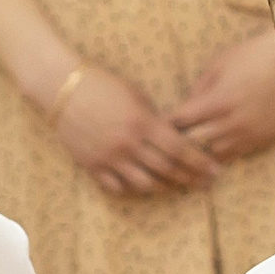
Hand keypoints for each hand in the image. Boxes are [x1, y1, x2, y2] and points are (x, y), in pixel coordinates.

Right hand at [51, 65, 218, 197]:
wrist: (61, 87)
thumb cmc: (102, 85)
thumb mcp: (136, 96)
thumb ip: (155, 119)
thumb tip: (174, 137)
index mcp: (142, 123)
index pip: (180, 149)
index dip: (199, 163)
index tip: (213, 171)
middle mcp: (128, 144)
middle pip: (166, 169)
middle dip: (190, 178)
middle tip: (204, 184)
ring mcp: (109, 157)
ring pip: (144, 184)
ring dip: (163, 186)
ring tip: (174, 185)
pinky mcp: (92, 165)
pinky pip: (117, 187)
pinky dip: (131, 189)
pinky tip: (141, 186)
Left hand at [169, 32, 274, 163]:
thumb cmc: (252, 57)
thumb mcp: (218, 65)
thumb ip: (199, 89)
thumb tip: (185, 109)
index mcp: (217, 101)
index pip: (180, 121)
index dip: (166, 122)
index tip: (157, 122)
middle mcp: (231, 123)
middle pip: (192, 142)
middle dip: (178, 139)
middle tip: (167, 139)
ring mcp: (247, 134)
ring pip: (211, 154)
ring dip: (199, 149)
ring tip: (189, 147)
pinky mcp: (261, 140)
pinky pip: (234, 155)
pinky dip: (220, 152)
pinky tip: (213, 147)